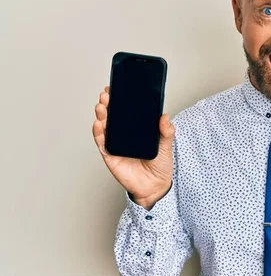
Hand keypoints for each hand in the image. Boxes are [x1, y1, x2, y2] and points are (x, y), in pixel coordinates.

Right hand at [92, 86, 174, 209]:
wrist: (155, 187)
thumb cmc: (160, 165)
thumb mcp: (166, 146)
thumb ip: (166, 132)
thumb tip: (165, 116)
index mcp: (137, 130)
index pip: (127, 112)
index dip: (121, 100)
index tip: (117, 88)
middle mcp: (125, 135)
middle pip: (113, 116)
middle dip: (108, 104)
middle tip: (107, 94)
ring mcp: (116, 144)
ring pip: (105, 127)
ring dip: (101, 115)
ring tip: (101, 105)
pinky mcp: (110, 156)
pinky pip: (102, 143)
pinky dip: (98, 133)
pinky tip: (98, 124)